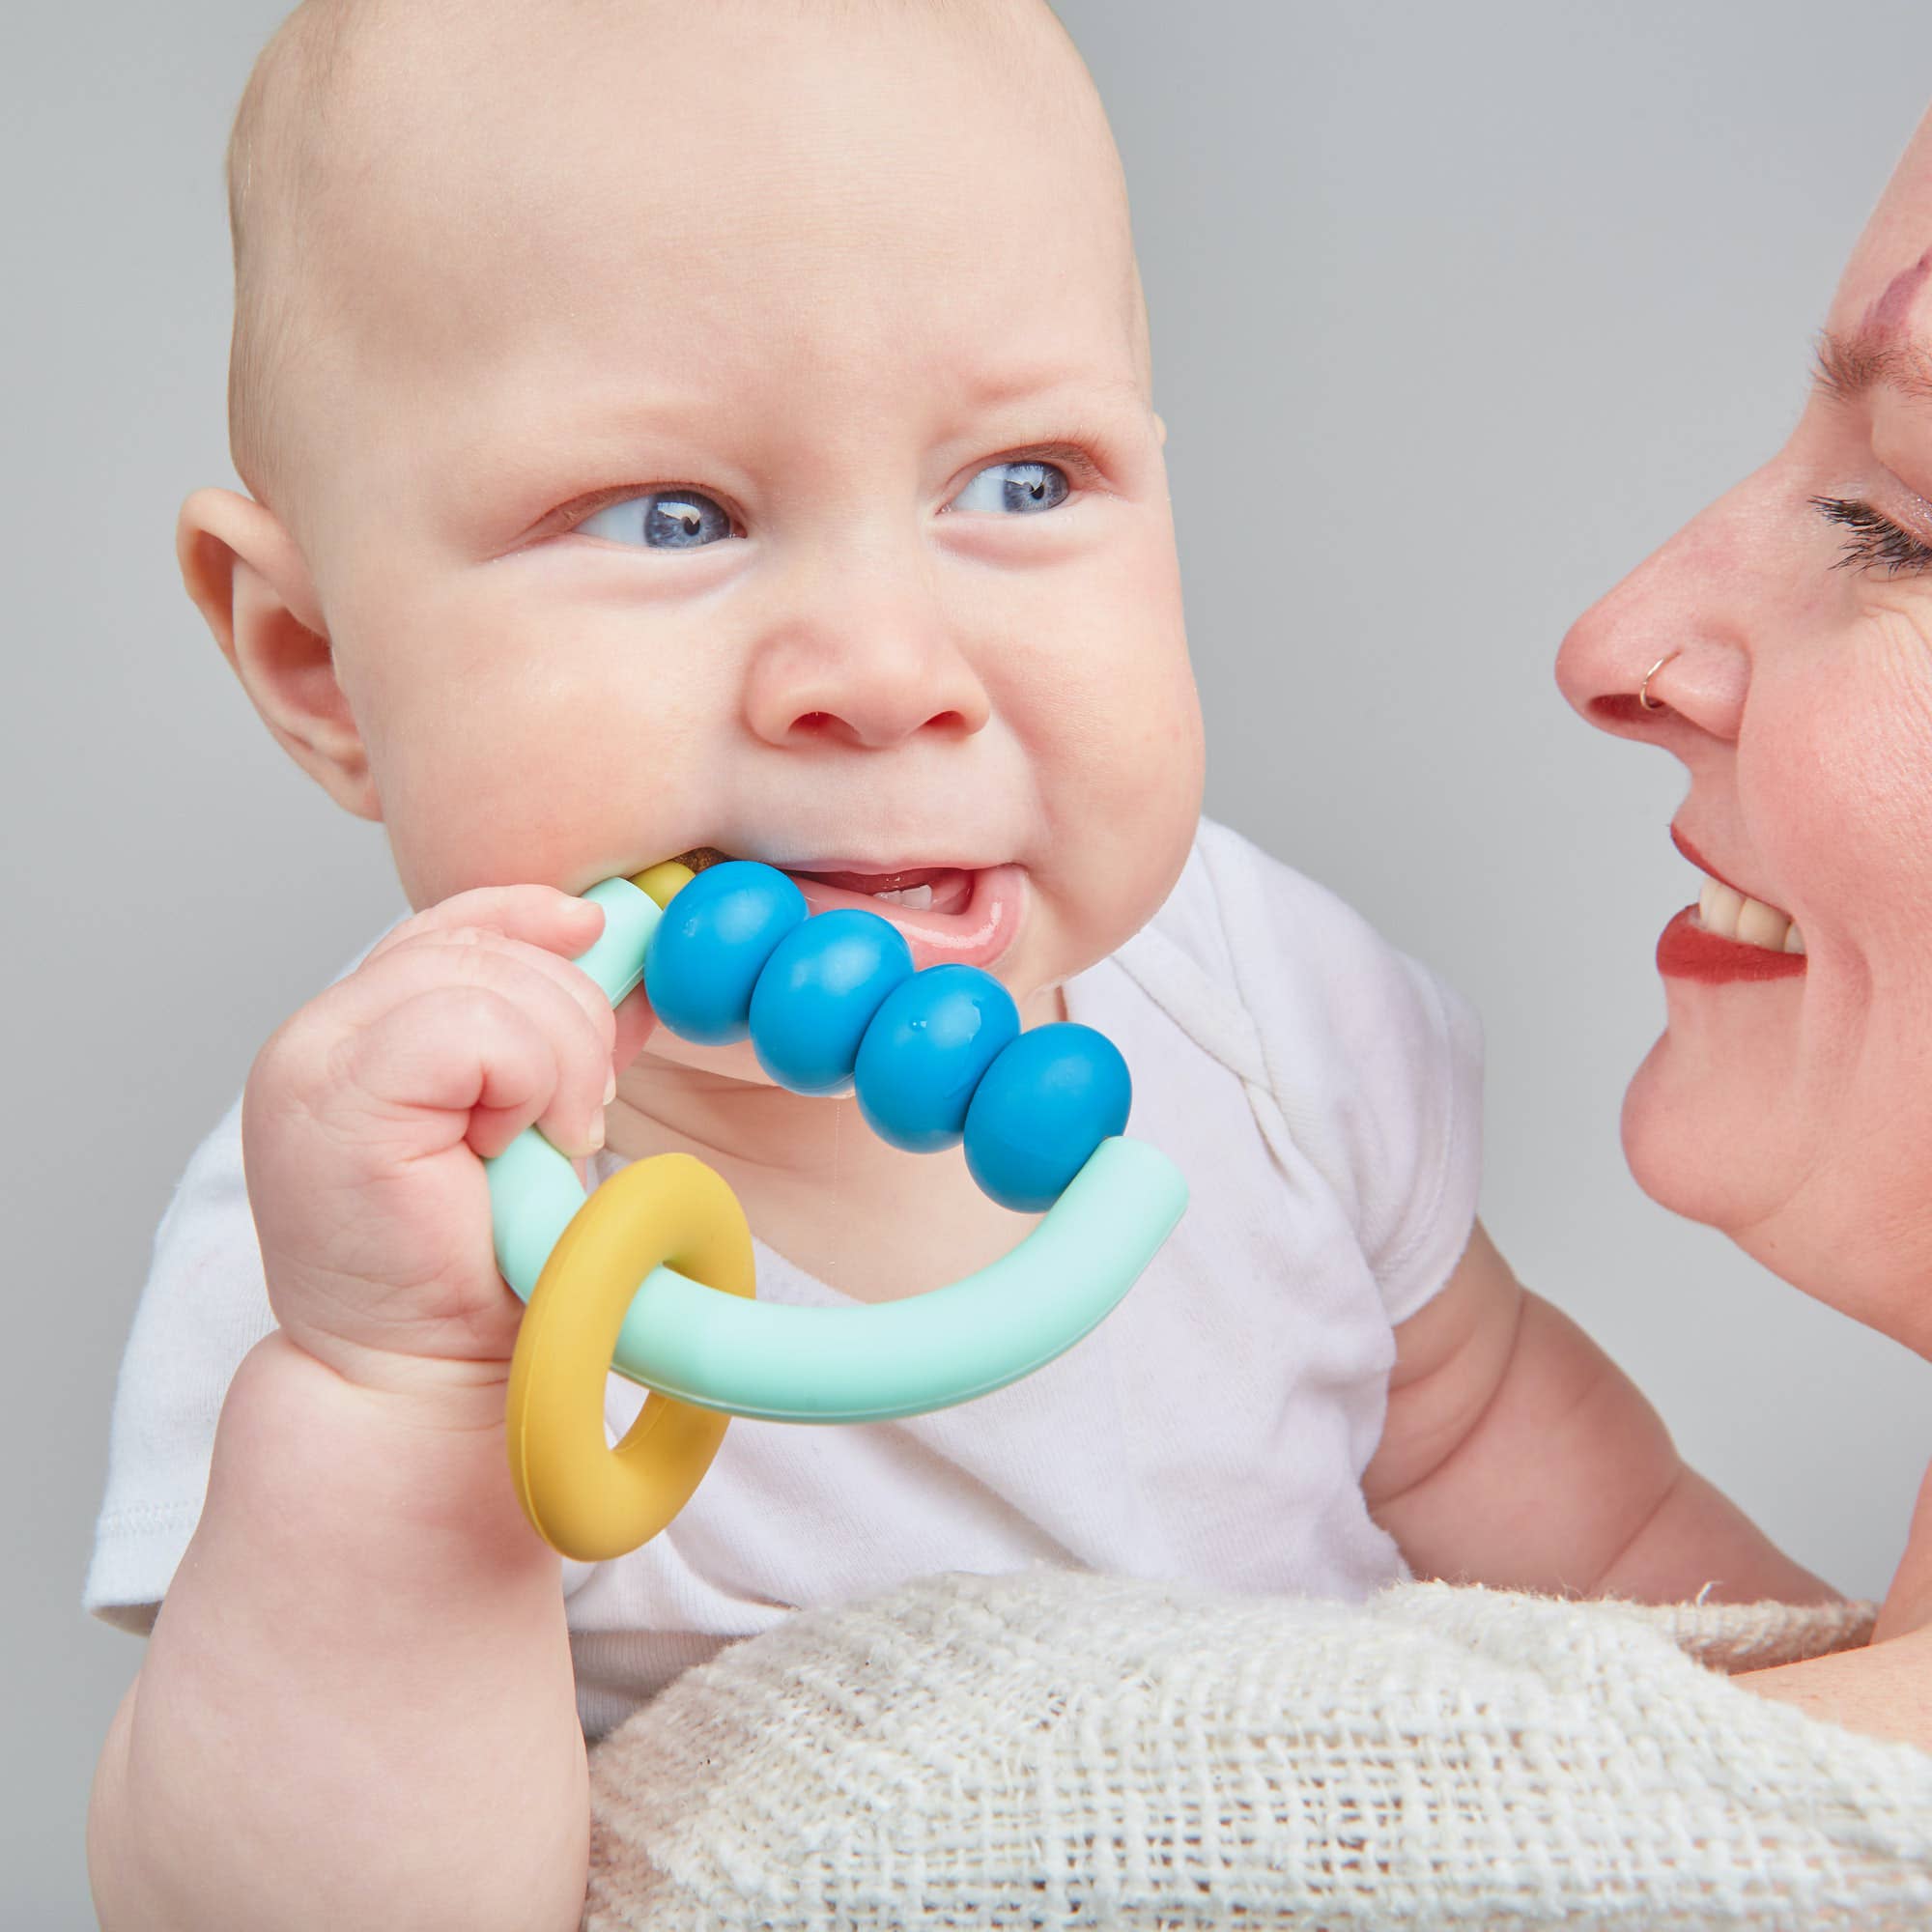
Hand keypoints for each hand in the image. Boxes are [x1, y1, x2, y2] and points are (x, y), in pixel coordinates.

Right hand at [240, 885, 646, 1398]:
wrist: (422, 1378)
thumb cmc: (475, 1266)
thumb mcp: (525, 1116)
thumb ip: (549, 1031)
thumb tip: (615, 947)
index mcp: (354, 1031)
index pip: (450, 920)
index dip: (535, 916)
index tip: (600, 938)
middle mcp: (316, 1036)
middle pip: (481, 942)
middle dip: (570, 1010)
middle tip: (582, 1107)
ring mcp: (314, 1065)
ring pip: (487, 979)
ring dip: (561, 1055)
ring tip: (553, 1136)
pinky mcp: (336, 1102)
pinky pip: (474, 1030)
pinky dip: (530, 1077)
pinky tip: (523, 1143)